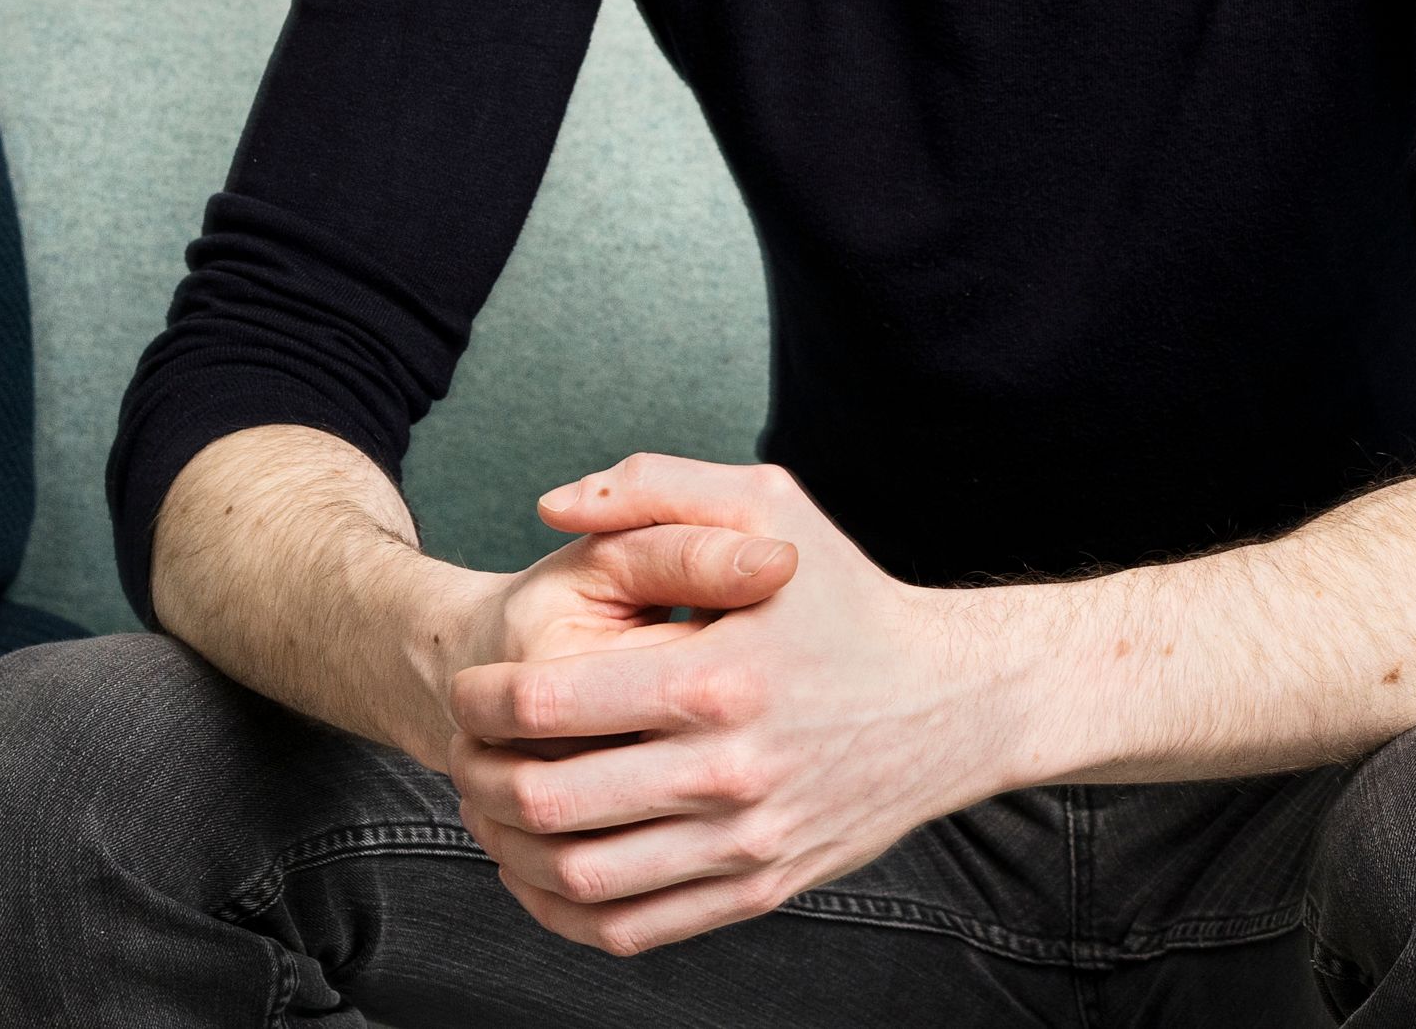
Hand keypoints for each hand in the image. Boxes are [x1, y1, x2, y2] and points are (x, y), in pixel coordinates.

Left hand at [446, 455, 1020, 955]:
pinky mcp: (758, 888)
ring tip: (493, 807)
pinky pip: (629, 928)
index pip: (549, 704)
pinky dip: (563, 909)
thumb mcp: (768, 505)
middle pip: (549, 800)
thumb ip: (654, 486)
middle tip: (465, 750)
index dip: (483, 699)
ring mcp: (745, 842)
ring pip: (578, 877)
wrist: (950, 704)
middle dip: (479, 774)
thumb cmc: (848, 600)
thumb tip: (552, 505)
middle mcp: (730, 772)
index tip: (474, 688)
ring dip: (509, 847)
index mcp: (717, 678)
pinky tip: (542, 868)